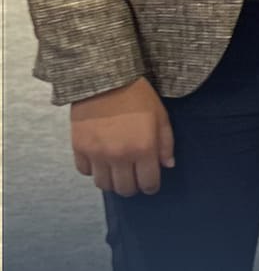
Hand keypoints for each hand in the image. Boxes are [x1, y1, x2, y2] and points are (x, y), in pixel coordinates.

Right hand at [71, 77, 174, 196]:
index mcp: (143, 149)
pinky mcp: (79, 149)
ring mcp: (97, 155)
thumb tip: (167, 165)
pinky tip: (100, 161)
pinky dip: (93, 171)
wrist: (106, 81)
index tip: (151, 185)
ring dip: (112, 182)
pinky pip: (85, 171)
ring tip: (118, 173)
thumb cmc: (138, 97)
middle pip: (125, 189)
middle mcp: (119, 157)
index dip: (151, 187)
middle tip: (135, 179)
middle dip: (133, 187)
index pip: (148, 182)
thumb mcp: (161, 116)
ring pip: (103, 185)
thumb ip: (166, 143)